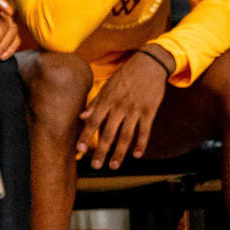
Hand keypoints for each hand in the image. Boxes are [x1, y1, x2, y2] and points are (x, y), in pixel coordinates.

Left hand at [78, 50, 169, 168]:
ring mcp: (135, 110)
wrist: (148, 64)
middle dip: (101, 151)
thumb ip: (95, 103)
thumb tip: (81, 117)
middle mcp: (119, 106)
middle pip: (108, 133)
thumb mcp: (108, 86)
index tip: (79, 150)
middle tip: (96, 166)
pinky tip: (137, 155)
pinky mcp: (149, 111)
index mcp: (107, 100)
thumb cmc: (125, 76)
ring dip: (119, 153)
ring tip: (113, 166)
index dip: (86, 136)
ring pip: (126, 136)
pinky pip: (145, 131)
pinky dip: (141, 144)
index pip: (93, 121)